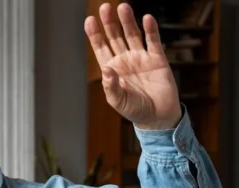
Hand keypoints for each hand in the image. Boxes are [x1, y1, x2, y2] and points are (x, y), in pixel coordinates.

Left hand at [85, 3, 181, 129]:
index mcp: (112, 69)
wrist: (158, 117)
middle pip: (115, 37)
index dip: (95, 34)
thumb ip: (111, 86)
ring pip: (132, 35)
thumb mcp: (118, 101)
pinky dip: (150, 30)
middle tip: (105, 7)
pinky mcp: (157, 59)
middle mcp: (125, 60)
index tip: (89, 20)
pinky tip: (147, 19)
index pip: (101, 48)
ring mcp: (141, 58)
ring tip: (123, 7)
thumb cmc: (135, 111)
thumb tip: (106, 69)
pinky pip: (153, 41)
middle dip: (109, 23)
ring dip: (128, 21)